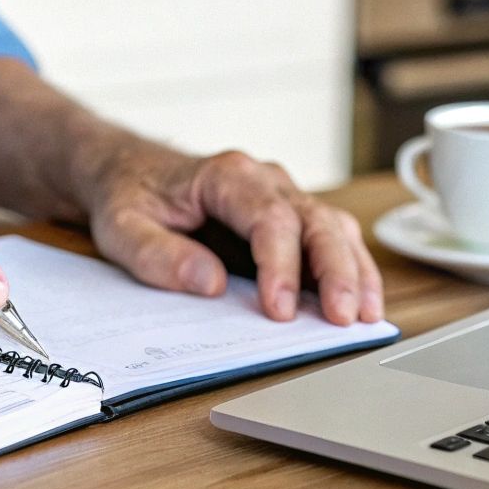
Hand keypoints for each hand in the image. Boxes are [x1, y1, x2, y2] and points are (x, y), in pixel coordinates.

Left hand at [86, 148, 384, 324]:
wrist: (130, 170)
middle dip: (336, 271)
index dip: (281, 265)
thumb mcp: (121, 226)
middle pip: (316, 221)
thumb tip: (208, 282)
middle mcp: (264, 181)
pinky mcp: (291, 219)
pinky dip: (352, 270)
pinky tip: (362, 303)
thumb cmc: (129, 195)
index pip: (269, 218)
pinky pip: (332, 240)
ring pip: (334, 228)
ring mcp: (283, 197)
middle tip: (343, 318)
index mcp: (225, 176)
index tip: (279, 310)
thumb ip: (158, 254)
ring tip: (366, 315)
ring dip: (355, 271)